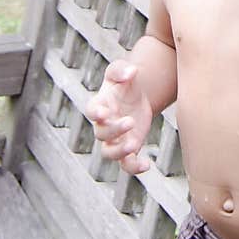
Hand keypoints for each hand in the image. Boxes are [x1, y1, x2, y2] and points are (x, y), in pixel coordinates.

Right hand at [85, 60, 152, 174]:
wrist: (138, 97)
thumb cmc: (125, 83)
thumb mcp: (122, 71)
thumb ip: (122, 70)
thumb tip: (131, 71)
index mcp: (100, 105)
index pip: (91, 111)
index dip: (95, 113)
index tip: (104, 113)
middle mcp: (103, 125)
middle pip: (102, 133)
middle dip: (114, 130)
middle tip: (130, 121)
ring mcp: (115, 139)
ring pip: (109, 153)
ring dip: (119, 152)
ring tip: (133, 145)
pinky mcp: (128, 148)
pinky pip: (126, 164)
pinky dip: (134, 167)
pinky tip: (147, 165)